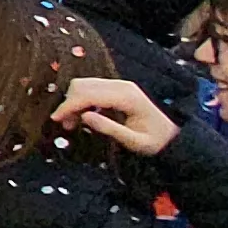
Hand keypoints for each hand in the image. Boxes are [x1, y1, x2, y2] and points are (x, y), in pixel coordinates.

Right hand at [53, 75, 178, 158]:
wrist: (171, 136)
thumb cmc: (155, 141)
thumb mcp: (134, 142)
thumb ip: (110, 129)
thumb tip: (84, 117)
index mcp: (127, 96)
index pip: (89, 94)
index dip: (69, 105)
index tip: (55, 119)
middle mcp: (122, 85)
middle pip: (83, 85)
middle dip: (69, 103)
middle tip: (66, 126)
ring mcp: (119, 85)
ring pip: (84, 85)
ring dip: (73, 102)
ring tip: (73, 123)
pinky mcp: (116, 89)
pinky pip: (91, 89)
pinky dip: (81, 101)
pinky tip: (83, 116)